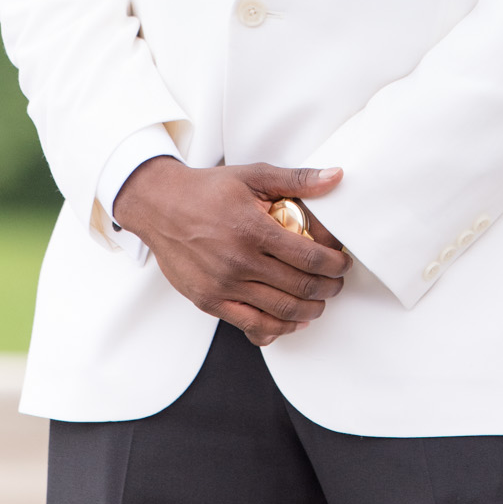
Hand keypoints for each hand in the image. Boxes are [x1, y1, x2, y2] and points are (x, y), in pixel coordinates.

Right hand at [113, 158, 350, 346]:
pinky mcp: (210, 301)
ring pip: (281, 311)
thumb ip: (297, 180)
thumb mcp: (254, 175)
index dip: (335, 265)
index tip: (343, 263)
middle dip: (329, 288)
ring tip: (320, 301)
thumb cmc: (207, 191)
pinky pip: (252, 325)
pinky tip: (293, 319)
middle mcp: (239, 261)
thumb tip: (336, 176)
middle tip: (336, 282)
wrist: (159, 206)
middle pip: (300, 287)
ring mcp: (223, 285)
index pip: (310, 258)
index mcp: (253, 230)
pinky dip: (279, 327)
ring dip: (310, 310)